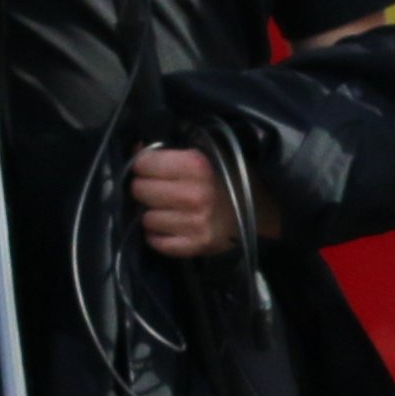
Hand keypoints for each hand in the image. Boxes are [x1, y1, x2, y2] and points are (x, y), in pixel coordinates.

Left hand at [130, 143, 245, 256]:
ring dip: (154, 215)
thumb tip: (134, 149)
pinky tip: (173, 227)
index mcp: (196, 165)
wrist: (260, 209)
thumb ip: (168, 152)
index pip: (143, 163)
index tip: (152, 169)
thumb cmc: (227, 178)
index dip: (144, 165)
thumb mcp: (203, 156)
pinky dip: (160, 236)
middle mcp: (194, 194)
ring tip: (170, 210)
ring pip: (147, 219)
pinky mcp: (196, 245)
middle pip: (140, 190)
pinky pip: (157, 243)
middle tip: (160, 191)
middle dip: (146, 189)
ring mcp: (195, 222)